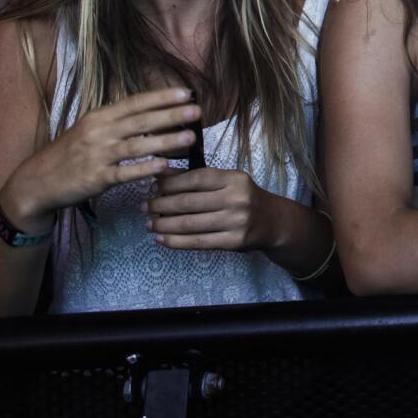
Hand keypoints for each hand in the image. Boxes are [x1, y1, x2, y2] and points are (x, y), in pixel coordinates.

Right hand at [0, 88, 198, 232]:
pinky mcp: (96, 178)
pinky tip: (165, 166)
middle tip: (198, 111)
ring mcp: (97, 155)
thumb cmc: (69, 153)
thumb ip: (117, 120)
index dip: (161, 97)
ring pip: (137, 146)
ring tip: (190, 138)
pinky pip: (125, 172)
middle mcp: (99, 132)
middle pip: (140, 121)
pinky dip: (145, 168)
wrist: (36, 182)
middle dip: (171, 115)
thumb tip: (151, 110)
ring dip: (165, 141)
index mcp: (99, 116)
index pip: (135, 102)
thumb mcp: (89, 129)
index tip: (186, 93)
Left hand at [144, 167, 274, 251]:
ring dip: (164, 225)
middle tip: (145, 207)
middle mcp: (238, 199)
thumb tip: (162, 175)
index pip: (197, 178)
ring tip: (149, 224)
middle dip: (161, 205)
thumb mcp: (228, 182)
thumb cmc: (244, 198)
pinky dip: (175, 241)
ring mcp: (237, 222)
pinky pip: (198, 242)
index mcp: (235, 179)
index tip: (153, 187)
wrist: (273, 222)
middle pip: (190, 202)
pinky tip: (161, 239)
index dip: (171, 183)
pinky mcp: (234, 242)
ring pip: (190, 224)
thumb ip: (198, 179)